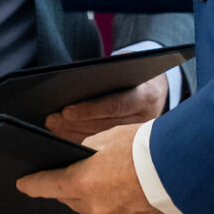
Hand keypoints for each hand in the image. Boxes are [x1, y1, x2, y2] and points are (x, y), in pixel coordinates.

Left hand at [16, 123, 178, 213]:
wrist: (184, 167)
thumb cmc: (148, 147)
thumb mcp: (111, 137)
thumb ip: (92, 151)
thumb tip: (86, 159)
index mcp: (84, 182)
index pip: (49, 185)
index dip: (34, 184)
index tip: (24, 184)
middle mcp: (97, 206)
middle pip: (74, 200)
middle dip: (72, 190)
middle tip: (75, 178)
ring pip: (100, 210)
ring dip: (103, 197)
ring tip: (118, 180)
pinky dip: (128, 207)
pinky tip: (139, 193)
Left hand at [45, 76, 168, 142]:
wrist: (162, 92)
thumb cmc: (140, 74)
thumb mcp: (132, 64)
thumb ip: (111, 67)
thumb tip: (81, 73)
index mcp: (147, 95)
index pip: (116, 105)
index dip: (90, 109)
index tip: (66, 110)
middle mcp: (145, 120)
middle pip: (104, 125)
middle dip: (75, 123)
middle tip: (51, 119)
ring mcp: (139, 137)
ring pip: (102, 140)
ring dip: (75, 133)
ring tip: (53, 126)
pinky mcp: (132, 147)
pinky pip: (103, 148)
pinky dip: (82, 142)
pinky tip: (64, 137)